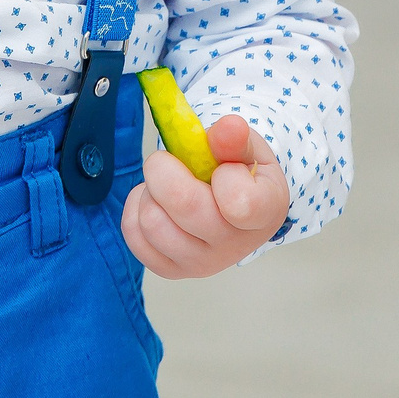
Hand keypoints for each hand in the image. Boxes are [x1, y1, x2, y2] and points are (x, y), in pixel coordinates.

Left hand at [120, 114, 289, 278]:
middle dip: (165, 169)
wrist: (232, 202)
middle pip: (184, 206)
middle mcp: (234, 247)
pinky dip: (136, 208)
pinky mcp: (171, 270)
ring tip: (167, 184)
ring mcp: (202, 264)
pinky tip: (156, 201)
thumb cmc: (240, 172)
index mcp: (264, 213)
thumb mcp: (245, 148)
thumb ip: (234, 137)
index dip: (224, 175)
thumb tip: (228, 127)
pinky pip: (134, 235)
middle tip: (171, 161)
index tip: (223, 168)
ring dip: (150, 192)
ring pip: (152, 222)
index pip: (240, 203)